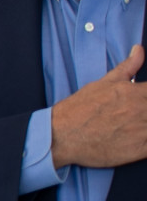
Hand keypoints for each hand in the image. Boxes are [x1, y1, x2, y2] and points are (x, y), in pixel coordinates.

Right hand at [52, 45, 146, 169]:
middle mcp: (143, 109)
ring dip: (146, 126)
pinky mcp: (141, 149)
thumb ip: (127, 67)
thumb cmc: (79, 110)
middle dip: (146, 111)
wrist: (62, 136)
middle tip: (135, 115)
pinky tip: (138, 140)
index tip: (142, 102)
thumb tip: (139, 50)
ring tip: (134, 127)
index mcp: (137, 92)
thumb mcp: (103, 83)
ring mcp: (143, 130)